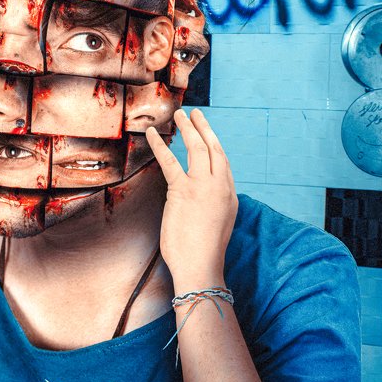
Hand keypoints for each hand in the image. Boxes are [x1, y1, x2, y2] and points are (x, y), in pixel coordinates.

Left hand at [146, 108, 237, 287]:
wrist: (201, 266)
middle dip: (204, 128)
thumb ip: (213, 205)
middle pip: (213, 148)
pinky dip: (159, 145)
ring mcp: (203, 186)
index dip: (214, 144)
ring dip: (187, 128)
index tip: (207, 133)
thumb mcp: (218, 224)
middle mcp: (220, 186)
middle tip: (195, 114)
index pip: (223, 162)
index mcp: (230, 195)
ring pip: (197, 148)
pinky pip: (169, 161)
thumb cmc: (205, 252)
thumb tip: (202, 199)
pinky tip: (151, 134)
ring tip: (179, 115)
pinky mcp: (183, 191)